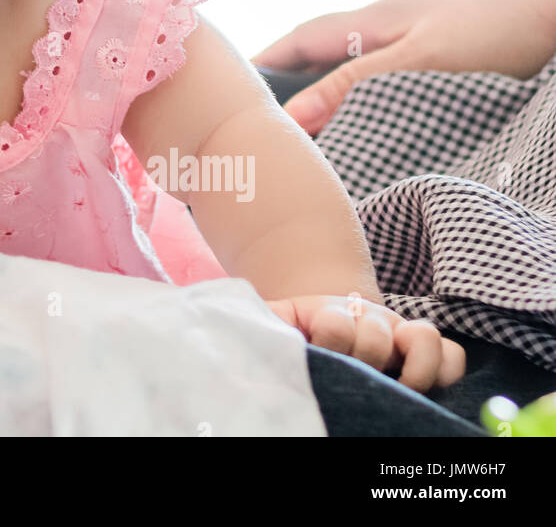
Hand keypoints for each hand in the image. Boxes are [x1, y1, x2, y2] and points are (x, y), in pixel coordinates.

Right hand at [251, 0, 555, 134]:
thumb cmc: (492, 31)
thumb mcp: (416, 64)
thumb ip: (354, 87)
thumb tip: (293, 115)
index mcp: (369, 19)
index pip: (297, 40)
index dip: (261, 62)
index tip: (227, 87)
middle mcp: (386, 17)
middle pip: (321, 48)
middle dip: (288, 76)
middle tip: (262, 112)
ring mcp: (416, 23)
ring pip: (356, 56)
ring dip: (330, 81)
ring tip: (313, 119)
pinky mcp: (445, 36)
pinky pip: (386, 61)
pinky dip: (366, 82)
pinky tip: (376, 102)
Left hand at [265, 294, 465, 393]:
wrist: (313, 329)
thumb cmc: (289, 337)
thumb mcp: (271, 325)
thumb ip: (263, 324)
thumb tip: (248, 333)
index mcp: (327, 314)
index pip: (336, 322)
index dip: (330, 338)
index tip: (317, 352)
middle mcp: (367, 320)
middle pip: (377, 333)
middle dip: (363, 356)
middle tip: (349, 374)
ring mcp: (397, 335)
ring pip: (426, 338)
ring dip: (413, 365)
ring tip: (396, 386)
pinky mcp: (421, 354)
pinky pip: (452, 356)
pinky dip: (445, 370)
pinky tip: (421, 388)